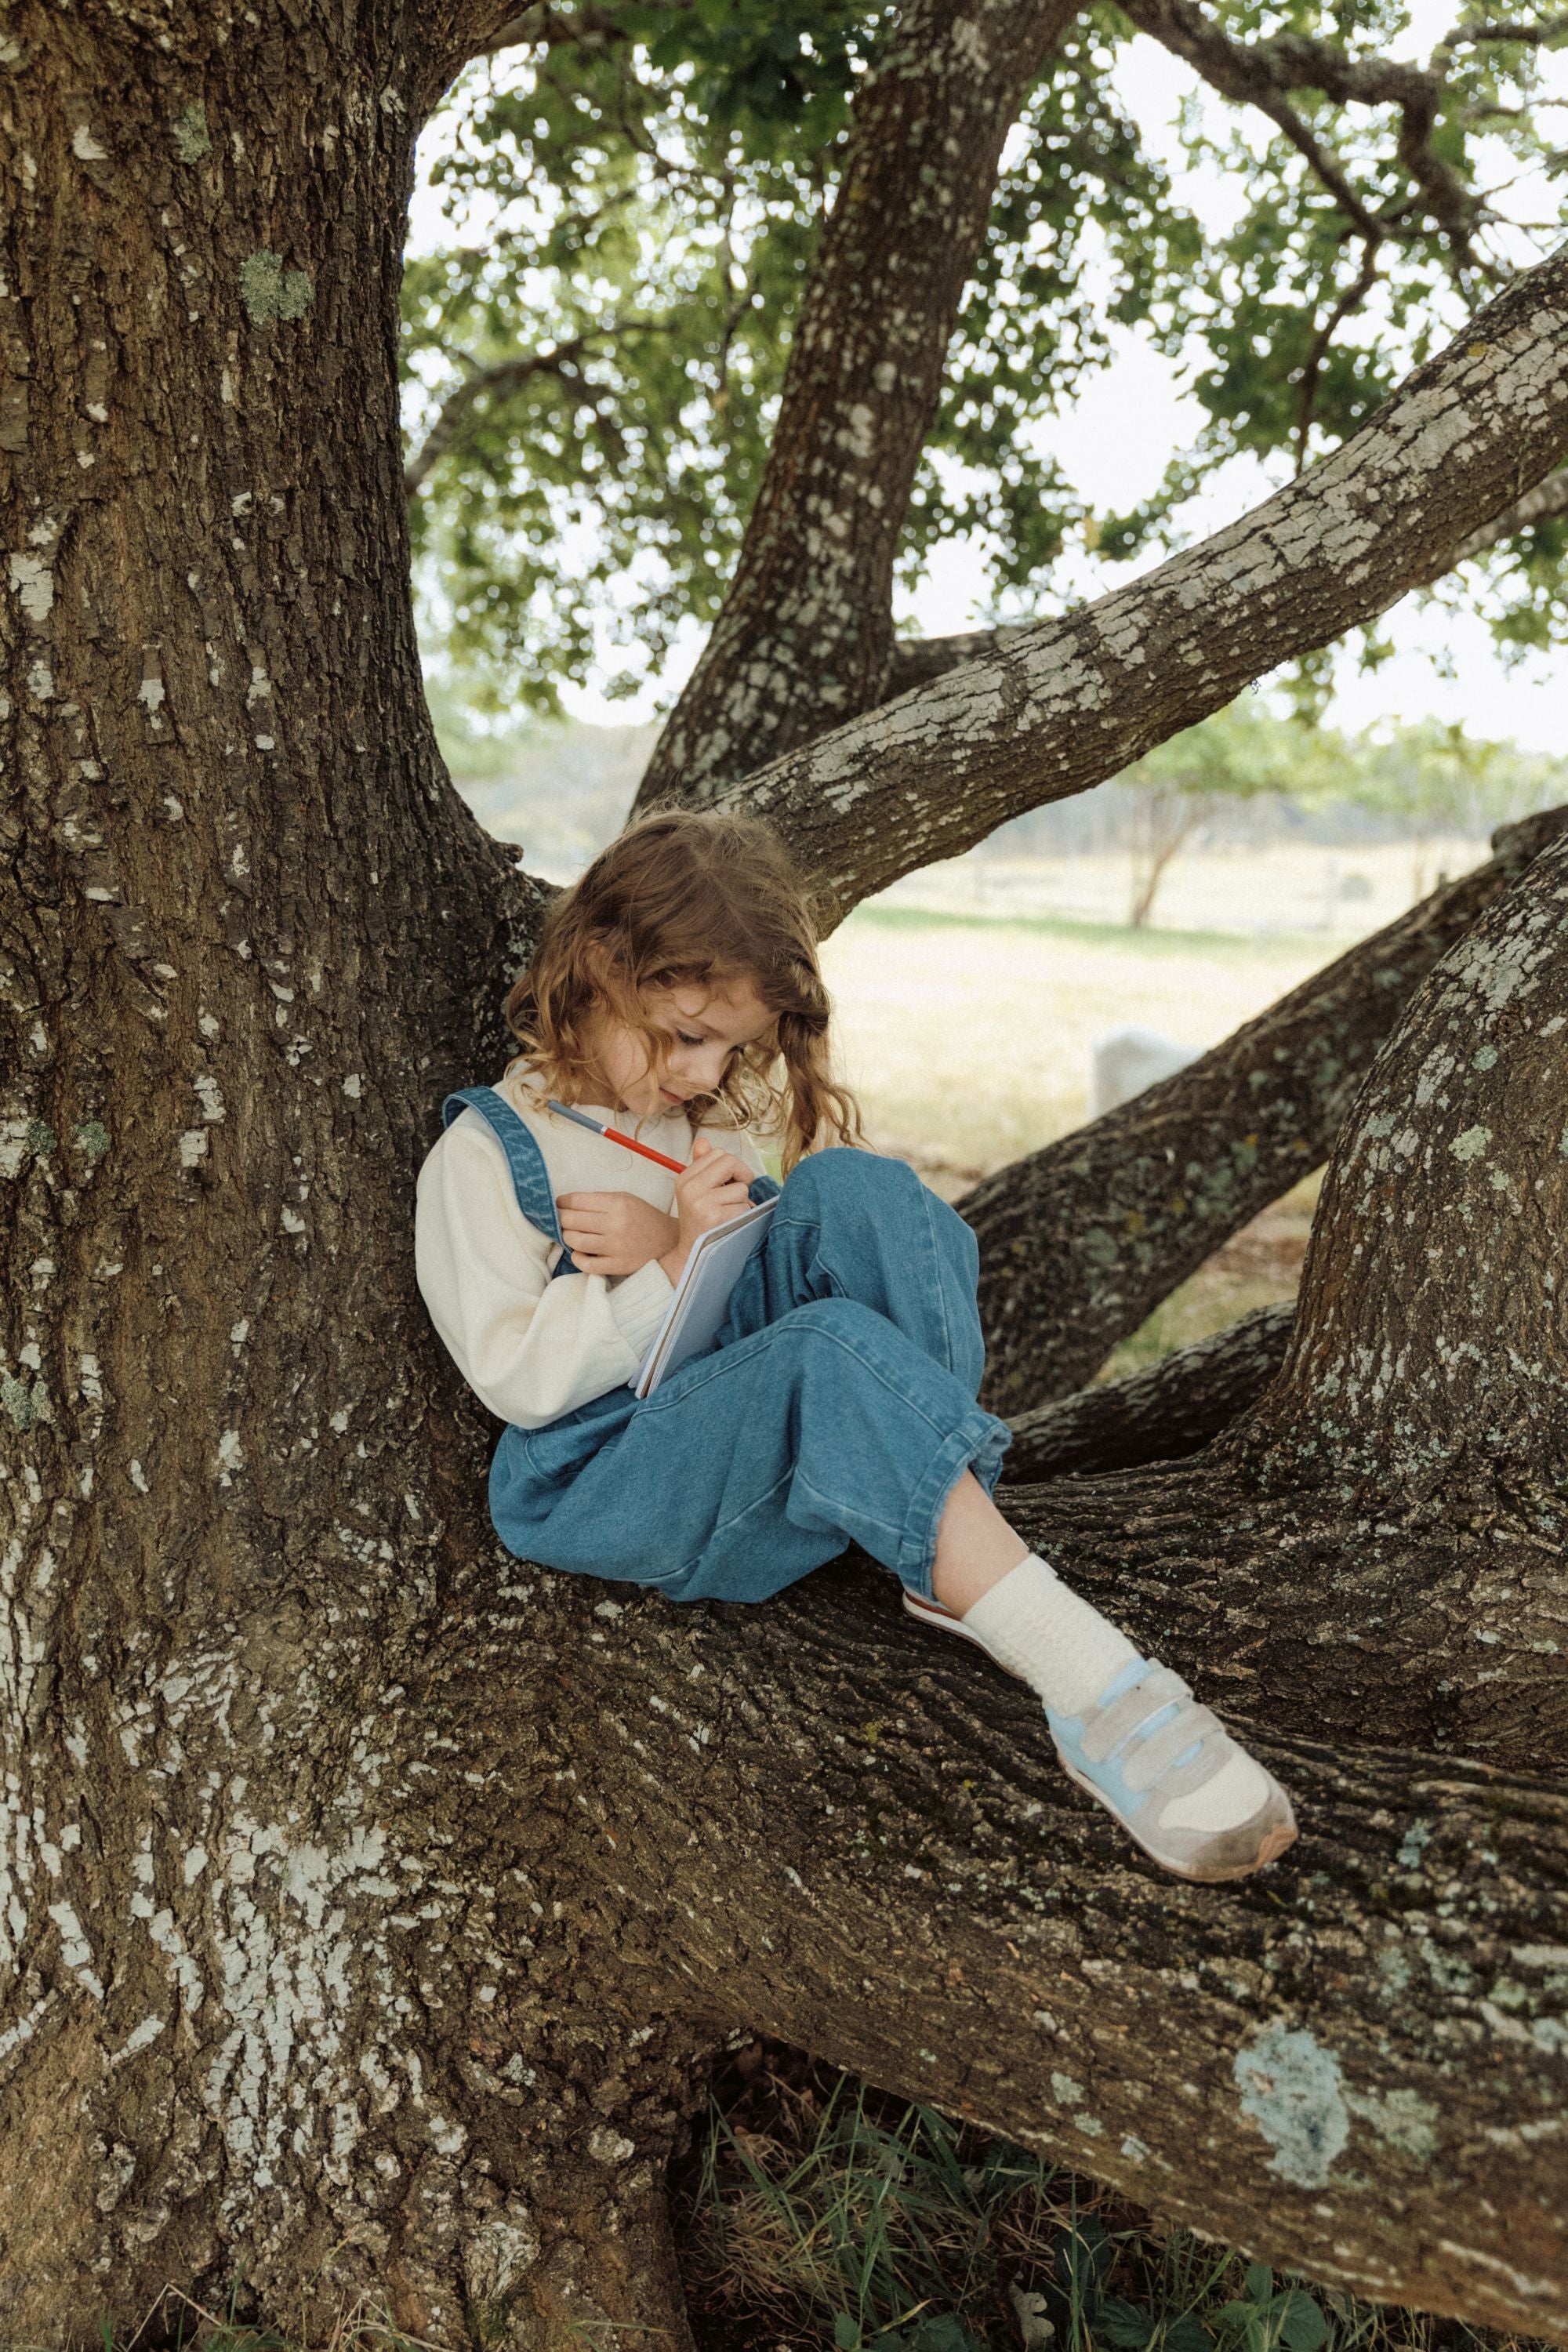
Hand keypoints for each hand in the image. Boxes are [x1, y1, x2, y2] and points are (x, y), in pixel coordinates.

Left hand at [555, 1190, 678, 1278]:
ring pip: (574, 1240)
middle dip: (561, 1218)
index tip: (559, 1204)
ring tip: (572, 1234)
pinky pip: (585, 1264)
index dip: (561, 1202)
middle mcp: (616, 1224)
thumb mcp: (626, 1199)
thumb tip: (566, 1204)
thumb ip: (599, 1201)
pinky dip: (577, 1257)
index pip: (576, 1200)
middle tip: (563, 1219)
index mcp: (618, 1203)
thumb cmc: (644, 1218)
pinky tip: (580, 1252)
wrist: (669, 1243)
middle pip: (571, 1220)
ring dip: (567, 1236)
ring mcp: (616, 1247)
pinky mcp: (617, 1266)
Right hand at [658, 1135, 755, 1284]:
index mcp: (685, 1178)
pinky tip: (730, 1224)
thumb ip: (702, 1165)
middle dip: (741, 1176)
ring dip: (742, 1202)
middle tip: (736, 1193)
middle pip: (730, 1161)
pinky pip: (745, 1207)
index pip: (718, 1152)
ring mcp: (702, 1204)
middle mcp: (690, 1189)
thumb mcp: (696, 1191)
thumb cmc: (700, 1221)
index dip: (731, 1166)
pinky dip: (743, 1216)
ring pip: (741, 1188)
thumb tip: (702, 1140)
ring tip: (729, 1214)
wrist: (692, 1256)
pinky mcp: (716, 1219)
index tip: (728, 1182)